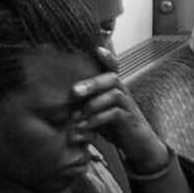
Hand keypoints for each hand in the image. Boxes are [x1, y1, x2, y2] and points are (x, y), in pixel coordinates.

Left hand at [74, 48, 167, 168]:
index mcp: (114, 87)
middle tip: (74, 92)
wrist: (138, 145)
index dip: (107, 56)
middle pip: (112, 77)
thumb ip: (83, 102)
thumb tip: (56, 97)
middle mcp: (123, 92)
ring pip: (114, 94)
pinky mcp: (130, 120)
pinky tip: (85, 126)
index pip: (113, 66)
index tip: (96, 47)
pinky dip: (98, 119)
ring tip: (75, 117)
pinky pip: (115, 114)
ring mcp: (128, 106)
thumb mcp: (97, 110)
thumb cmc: (114, 126)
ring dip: (92, 104)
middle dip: (92, 83)